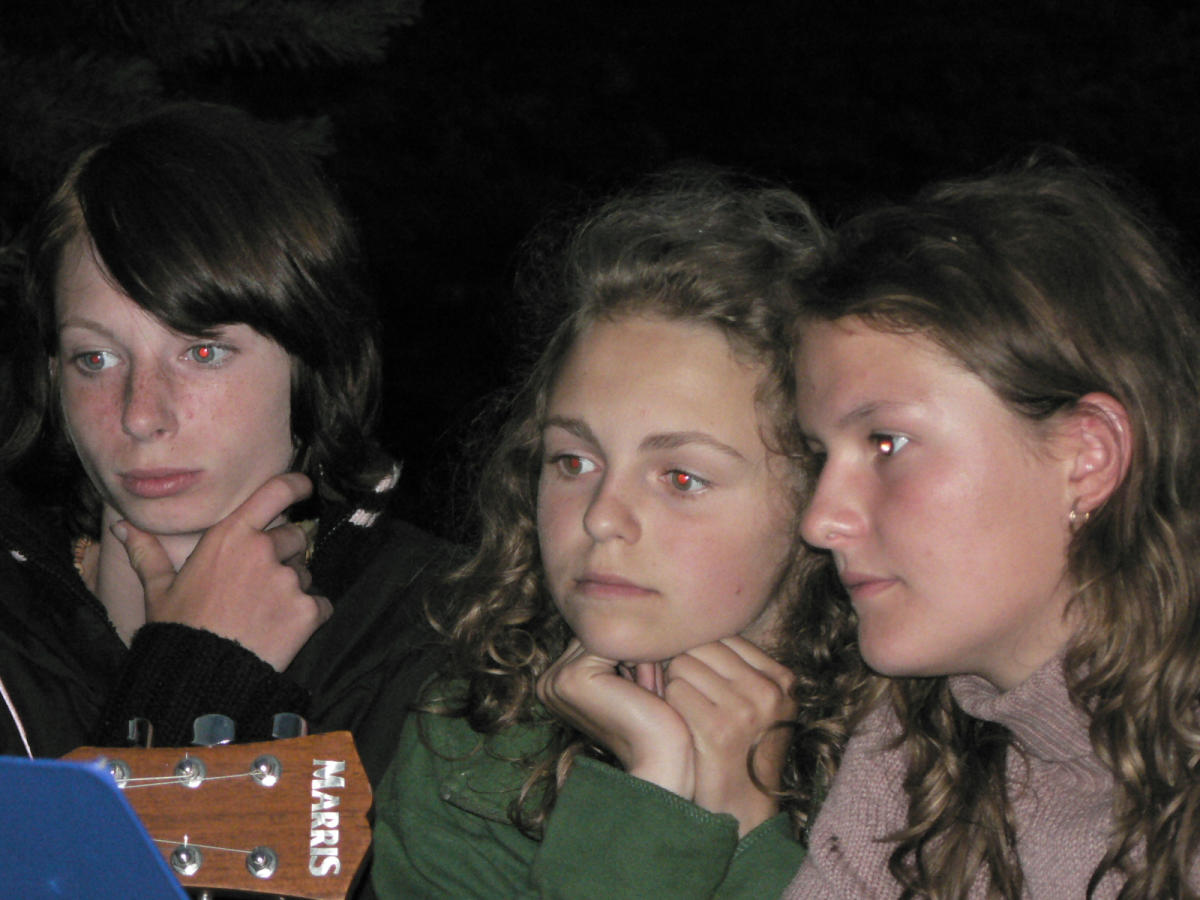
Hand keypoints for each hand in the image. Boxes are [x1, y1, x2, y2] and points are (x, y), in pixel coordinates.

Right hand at [112, 472, 331, 670]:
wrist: (199, 677)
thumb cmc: (178, 629)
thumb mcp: (159, 589)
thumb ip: (148, 553)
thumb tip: (123, 527)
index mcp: (230, 537)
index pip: (273, 494)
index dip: (293, 485)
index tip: (304, 486)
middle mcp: (263, 550)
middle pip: (293, 538)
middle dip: (283, 556)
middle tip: (256, 588)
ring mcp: (288, 580)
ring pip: (305, 574)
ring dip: (294, 588)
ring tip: (261, 615)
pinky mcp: (306, 609)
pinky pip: (320, 605)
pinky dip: (309, 616)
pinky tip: (280, 633)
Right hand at [536, 639, 694, 797]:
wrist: (658, 761)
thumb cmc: (653, 720)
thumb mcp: (627, 677)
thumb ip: (615, 648)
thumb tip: (627, 608)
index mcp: (555, 682)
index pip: (595, 640)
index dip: (628, 651)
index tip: (648, 686)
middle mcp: (548, 681)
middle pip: (598, 635)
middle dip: (632, 652)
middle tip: (652, 691)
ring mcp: (555, 679)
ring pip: (607, 636)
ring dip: (638, 657)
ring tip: (651, 692)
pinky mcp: (572, 678)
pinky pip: (612, 644)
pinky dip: (639, 661)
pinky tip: (648, 691)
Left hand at [663, 637, 795, 834]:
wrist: (742, 809)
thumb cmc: (741, 749)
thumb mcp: (759, 704)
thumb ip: (739, 666)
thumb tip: (696, 624)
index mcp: (782, 680)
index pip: (725, 636)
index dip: (700, 650)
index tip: (695, 671)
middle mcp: (769, 692)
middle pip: (702, 646)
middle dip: (683, 664)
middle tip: (683, 691)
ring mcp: (746, 711)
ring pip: (683, 665)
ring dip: (673, 684)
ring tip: (684, 709)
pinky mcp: (718, 730)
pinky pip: (675, 690)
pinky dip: (669, 703)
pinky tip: (679, 722)